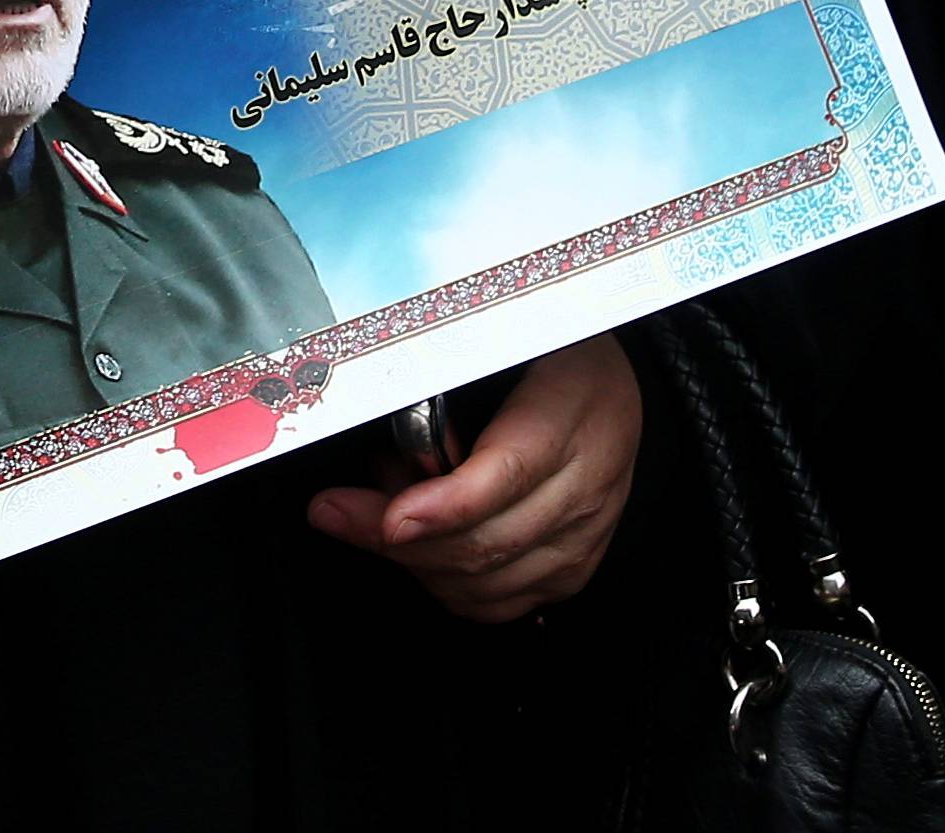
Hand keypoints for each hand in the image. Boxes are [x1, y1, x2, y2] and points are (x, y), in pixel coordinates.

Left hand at [306, 334, 641, 621]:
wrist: (609, 387)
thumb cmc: (551, 356)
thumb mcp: (509, 339)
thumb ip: (454, 381)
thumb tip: (394, 435)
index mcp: (570, 410)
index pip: (508, 473)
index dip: (445, 504)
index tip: (391, 516)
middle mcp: (586, 482)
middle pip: (485, 539)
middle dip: (395, 536)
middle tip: (335, 511)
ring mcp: (584, 535)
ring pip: (483, 581)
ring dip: (414, 560)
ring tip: (376, 513)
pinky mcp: (573, 570)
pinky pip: (496, 604)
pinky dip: (444, 584)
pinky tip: (418, 547)